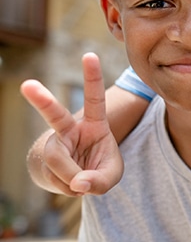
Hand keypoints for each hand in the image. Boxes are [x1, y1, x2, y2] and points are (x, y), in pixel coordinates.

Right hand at [20, 53, 123, 195]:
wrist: (75, 179)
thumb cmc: (99, 169)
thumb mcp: (112, 175)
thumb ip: (101, 180)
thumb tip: (78, 182)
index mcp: (94, 124)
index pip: (94, 99)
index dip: (92, 77)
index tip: (89, 55)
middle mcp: (70, 129)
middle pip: (55, 115)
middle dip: (42, 100)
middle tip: (27, 85)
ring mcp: (55, 144)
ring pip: (56, 159)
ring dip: (70, 176)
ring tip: (80, 182)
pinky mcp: (44, 159)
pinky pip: (55, 177)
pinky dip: (67, 187)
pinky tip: (71, 184)